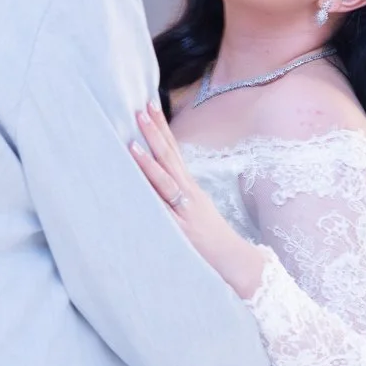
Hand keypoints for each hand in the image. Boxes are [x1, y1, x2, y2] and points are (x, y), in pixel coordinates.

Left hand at [130, 103, 270, 297]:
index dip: (162, 127)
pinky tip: (136, 187)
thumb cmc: (210, 237)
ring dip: (148, 162)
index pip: (173, 150)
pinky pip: (162, 212)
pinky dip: (150, 199)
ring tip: (131, 143)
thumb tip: (156, 178)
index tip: (150, 104)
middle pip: (169, 157)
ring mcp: (185, 211)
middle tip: (140, 110)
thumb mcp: (194, 209)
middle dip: (154, 133)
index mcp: (189, 187)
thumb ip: (176, 194)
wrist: (234, 261)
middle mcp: (188, 193)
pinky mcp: (181, 230)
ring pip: (165, 182)